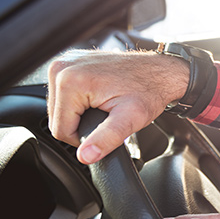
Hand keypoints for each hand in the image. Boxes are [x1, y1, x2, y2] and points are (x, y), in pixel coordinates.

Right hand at [47, 49, 188, 163]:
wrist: (162, 72)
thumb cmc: (149, 90)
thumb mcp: (130, 119)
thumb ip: (106, 139)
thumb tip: (85, 156)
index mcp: (69, 80)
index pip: (60, 129)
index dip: (83, 139)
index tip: (106, 128)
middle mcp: (62, 67)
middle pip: (57, 118)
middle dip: (82, 124)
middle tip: (108, 116)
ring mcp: (65, 62)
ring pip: (60, 108)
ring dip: (81, 113)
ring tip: (105, 105)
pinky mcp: (71, 62)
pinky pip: (65, 95)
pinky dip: (80, 101)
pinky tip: (99, 97)